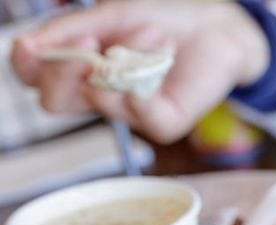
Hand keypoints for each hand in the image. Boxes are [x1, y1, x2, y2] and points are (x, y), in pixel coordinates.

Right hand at [11, 0, 268, 143]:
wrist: (216, 28)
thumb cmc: (163, 21)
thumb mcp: (110, 16)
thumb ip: (70, 30)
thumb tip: (28, 45)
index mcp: (78, 69)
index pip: (34, 77)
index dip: (26, 64)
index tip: (29, 44)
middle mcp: (99, 95)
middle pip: (54, 101)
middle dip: (63, 72)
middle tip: (90, 41)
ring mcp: (130, 113)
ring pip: (101, 102)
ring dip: (125, 58)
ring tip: (154, 33)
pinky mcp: (164, 124)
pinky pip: (141, 113)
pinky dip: (145, 86)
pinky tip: (159, 60)